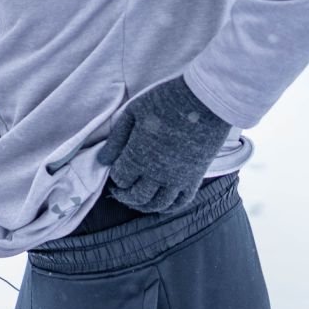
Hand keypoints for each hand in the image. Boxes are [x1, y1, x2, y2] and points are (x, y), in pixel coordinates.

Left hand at [97, 76, 230, 213]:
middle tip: (122, 188)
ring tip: (138, 197)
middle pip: (136, 197)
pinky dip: (168, 207)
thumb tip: (102, 160)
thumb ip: (116, 138)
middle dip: (125, 195)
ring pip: (157, 205)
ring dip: (144, 205)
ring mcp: (177, 179)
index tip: (115, 170)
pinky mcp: (195, 178)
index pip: (120, 178)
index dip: (115, 176)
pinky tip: (161, 202)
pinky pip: (180, 203)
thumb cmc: (165, 101)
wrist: (205, 101)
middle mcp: (156, 173)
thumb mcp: (133, 113)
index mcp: (138, 156)